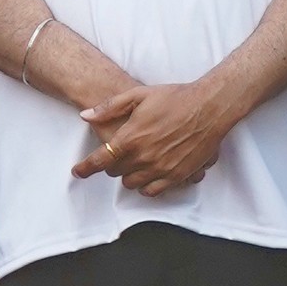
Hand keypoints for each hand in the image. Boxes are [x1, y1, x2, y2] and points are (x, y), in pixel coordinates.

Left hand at [72, 78, 230, 194]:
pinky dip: (146, 186)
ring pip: (132, 184)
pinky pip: (153, 191)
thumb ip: (110, 107)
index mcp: (131, 137)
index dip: (85, 168)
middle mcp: (143, 157)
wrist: (209, 107)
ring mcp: (161, 168)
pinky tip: (148, 175)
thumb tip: (85, 116)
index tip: (77, 172)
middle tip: (119, 154)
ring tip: (135, 163)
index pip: (100, 160)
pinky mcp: (177, 176)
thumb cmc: (174, 97)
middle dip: (113, 165)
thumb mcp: (138, 95)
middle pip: (115, 173)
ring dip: (129, 175)